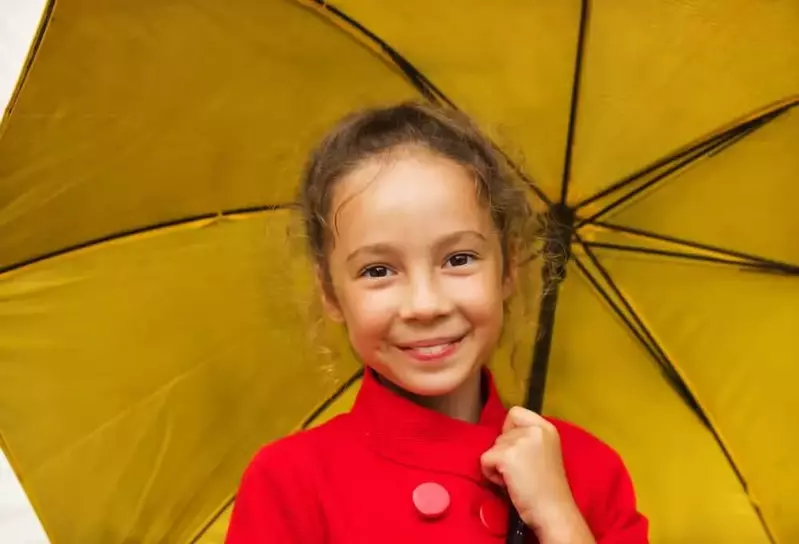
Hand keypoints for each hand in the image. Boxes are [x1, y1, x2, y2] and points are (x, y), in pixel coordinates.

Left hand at [480, 407, 594, 543]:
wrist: (553, 511)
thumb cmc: (548, 488)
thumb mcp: (545, 451)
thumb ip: (528, 438)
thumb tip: (504, 435)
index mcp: (546, 427)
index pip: (515, 412)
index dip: (510, 430)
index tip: (518, 450)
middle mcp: (534, 429)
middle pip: (501, 433)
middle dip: (505, 453)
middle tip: (522, 472)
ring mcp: (520, 441)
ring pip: (492, 447)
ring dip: (498, 465)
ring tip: (517, 479)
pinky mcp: (506, 456)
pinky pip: (485, 460)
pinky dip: (491, 474)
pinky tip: (508, 483)